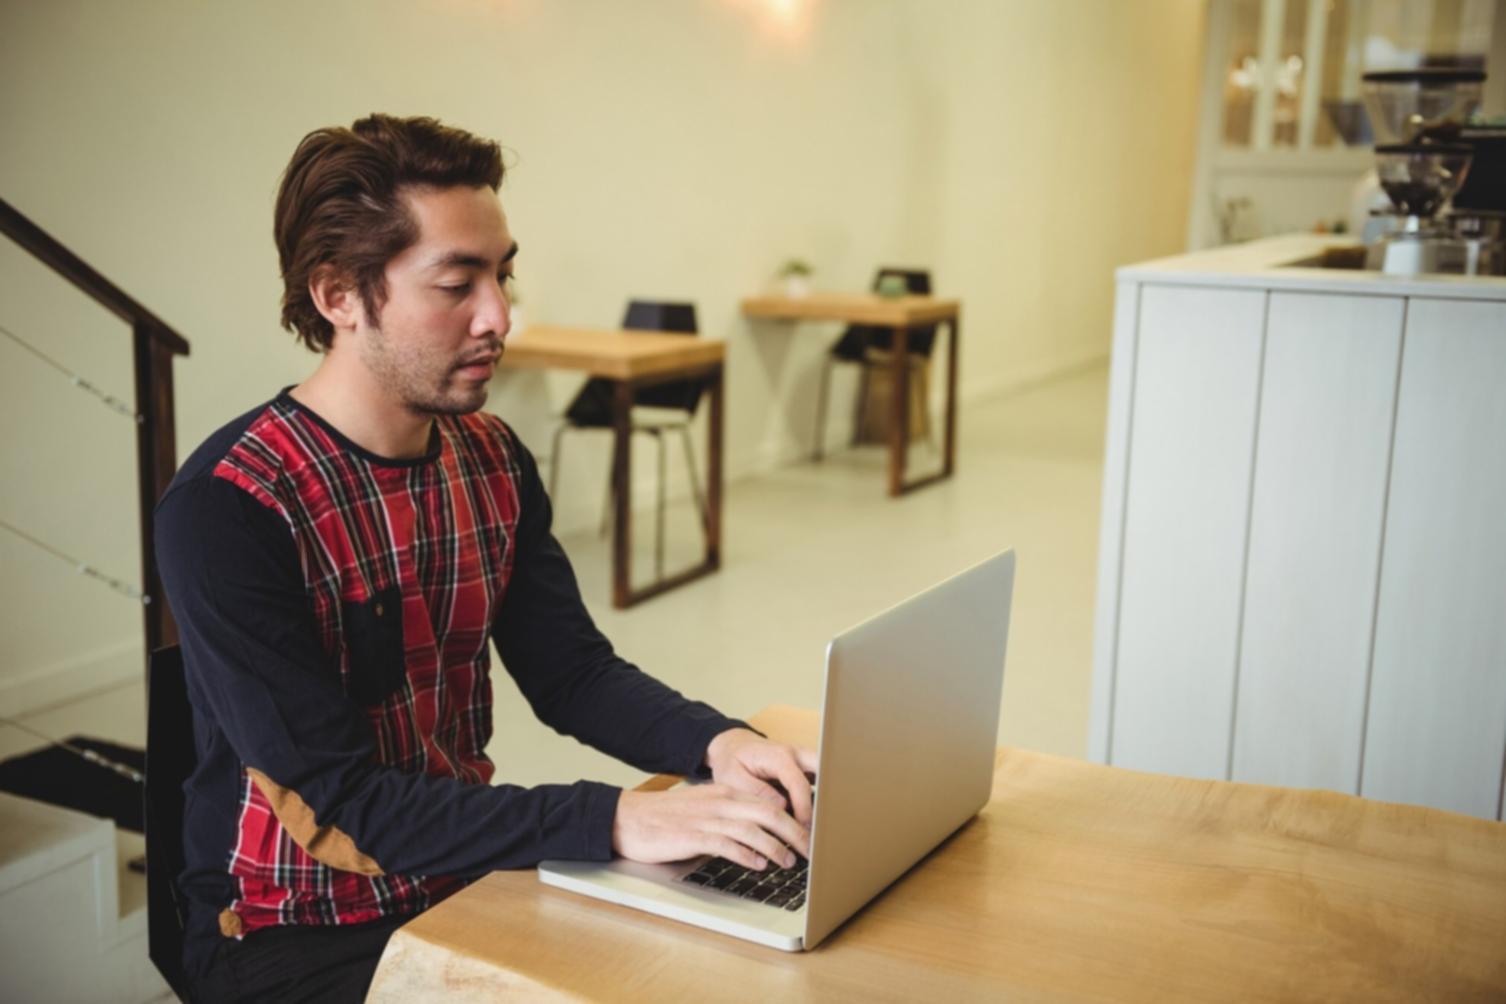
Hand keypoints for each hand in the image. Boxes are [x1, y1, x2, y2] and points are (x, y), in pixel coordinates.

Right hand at [612, 784, 808, 871]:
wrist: (629, 818)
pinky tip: (760, 865)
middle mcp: (721, 802)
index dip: (794, 819)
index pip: (769, 803)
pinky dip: (748, 855)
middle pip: (770, 814)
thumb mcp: (703, 809)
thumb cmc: (666, 818)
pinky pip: (728, 844)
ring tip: (790, 862)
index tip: (809, 835)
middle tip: (812, 850)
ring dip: (777, 847)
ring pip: (753, 829)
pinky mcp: (695, 836)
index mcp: (726, 793)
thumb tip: (759, 837)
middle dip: (795, 833)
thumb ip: (729, 817)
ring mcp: (708, 818)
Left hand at [704, 728, 817, 826]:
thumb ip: (757, 791)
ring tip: (820, 827)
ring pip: (825, 776)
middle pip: (824, 772)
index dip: (804, 807)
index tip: (804, 828)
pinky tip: (814, 819)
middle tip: (822, 826)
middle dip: (827, 797)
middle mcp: (796, 755)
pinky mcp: (804, 769)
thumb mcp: (733, 777)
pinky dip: (820, 797)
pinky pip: (819, 781)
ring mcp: (803, 761)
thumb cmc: (732, 761)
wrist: (733, 746)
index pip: (798, 783)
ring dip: (825, 798)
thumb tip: (783, 807)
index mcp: (778, 756)